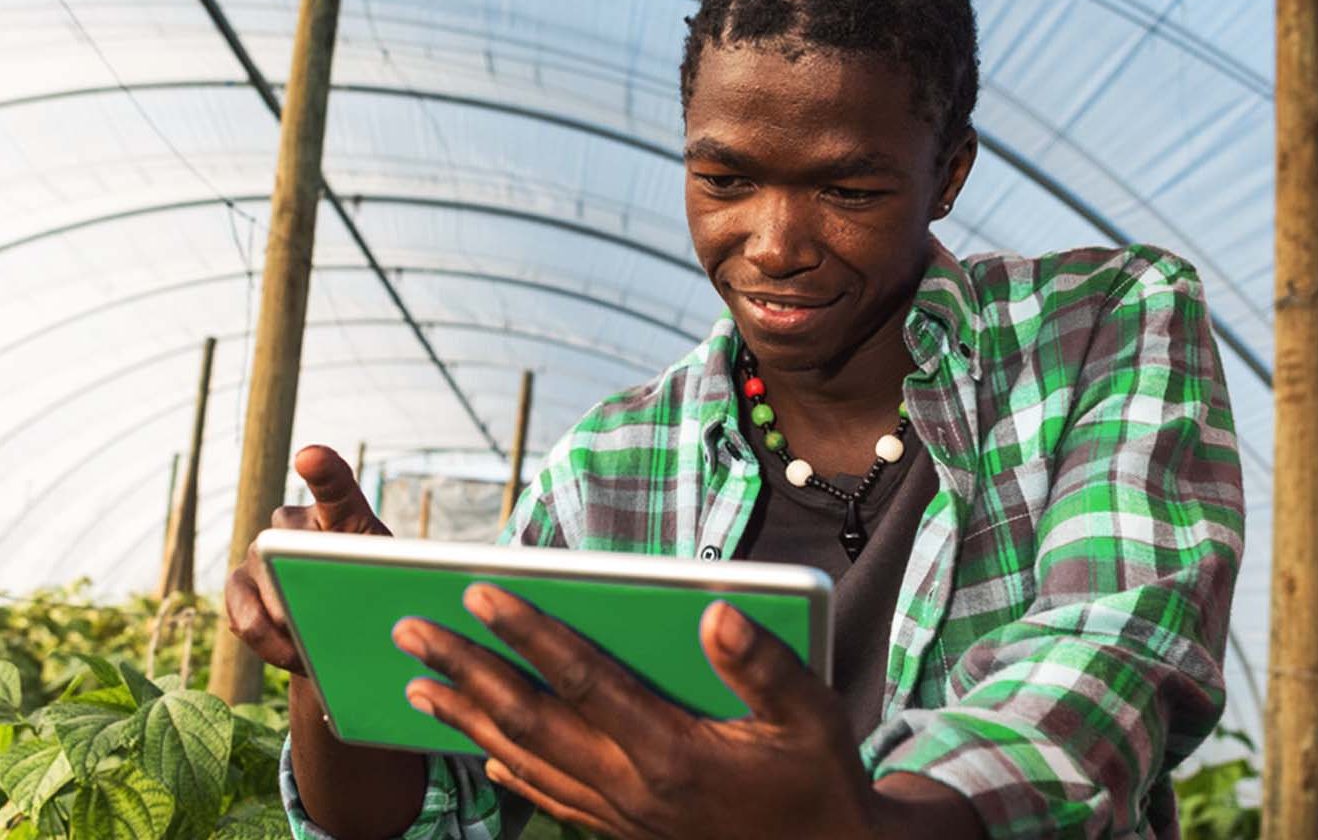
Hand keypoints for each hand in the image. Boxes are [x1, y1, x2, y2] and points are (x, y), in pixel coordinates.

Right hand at [224, 445, 389, 674]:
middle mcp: (292, 522)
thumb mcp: (387, 585)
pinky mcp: (237, 585)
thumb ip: (373, 580)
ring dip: (285, 622)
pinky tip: (289, 653)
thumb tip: (341, 600)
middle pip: (288, 541)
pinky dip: (266, 642)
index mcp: (342, 513)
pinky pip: (242, 615)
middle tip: (325, 616)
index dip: (322, 470)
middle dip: (299, 581)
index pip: (334, 484)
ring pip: (261, 580)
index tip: (309, 458)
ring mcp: (259, 551)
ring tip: (310, 651)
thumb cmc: (373, 597)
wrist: (341, 631)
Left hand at [392, 585, 888, 839]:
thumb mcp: (815, 720)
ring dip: (465, 718)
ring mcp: (620, 815)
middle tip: (410, 628)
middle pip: (528, 720)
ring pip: (524, 761)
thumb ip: (764, 667)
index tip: (479, 591)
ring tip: (415, 684)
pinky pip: (549, 799)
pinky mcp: (623, 831)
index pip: (582, 680)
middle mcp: (631, 787)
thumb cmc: (818, 782)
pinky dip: (507, 772)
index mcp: (671, 752)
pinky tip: (479, 751)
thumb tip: (715, 611)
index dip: (528, 633)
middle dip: (465, 670)